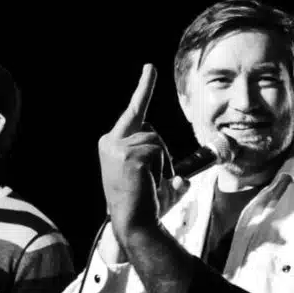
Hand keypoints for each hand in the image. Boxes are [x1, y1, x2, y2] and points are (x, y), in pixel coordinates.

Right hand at [98, 66, 186, 254]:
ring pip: (157, 141)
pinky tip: (149, 182)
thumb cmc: (146, 208)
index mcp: (112, 145)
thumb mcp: (158, 185)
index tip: (150, 68)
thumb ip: (170, 177)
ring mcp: (117, 146)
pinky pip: (158, 151)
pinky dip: (161, 167)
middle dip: (161, 153)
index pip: (133, 112)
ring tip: (150, 183)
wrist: (136, 224)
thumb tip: (183, 182)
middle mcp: (110, 142)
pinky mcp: (128, 153)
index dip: (144, 88)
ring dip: (162, 163)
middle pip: (151, 129)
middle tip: (152, 181)